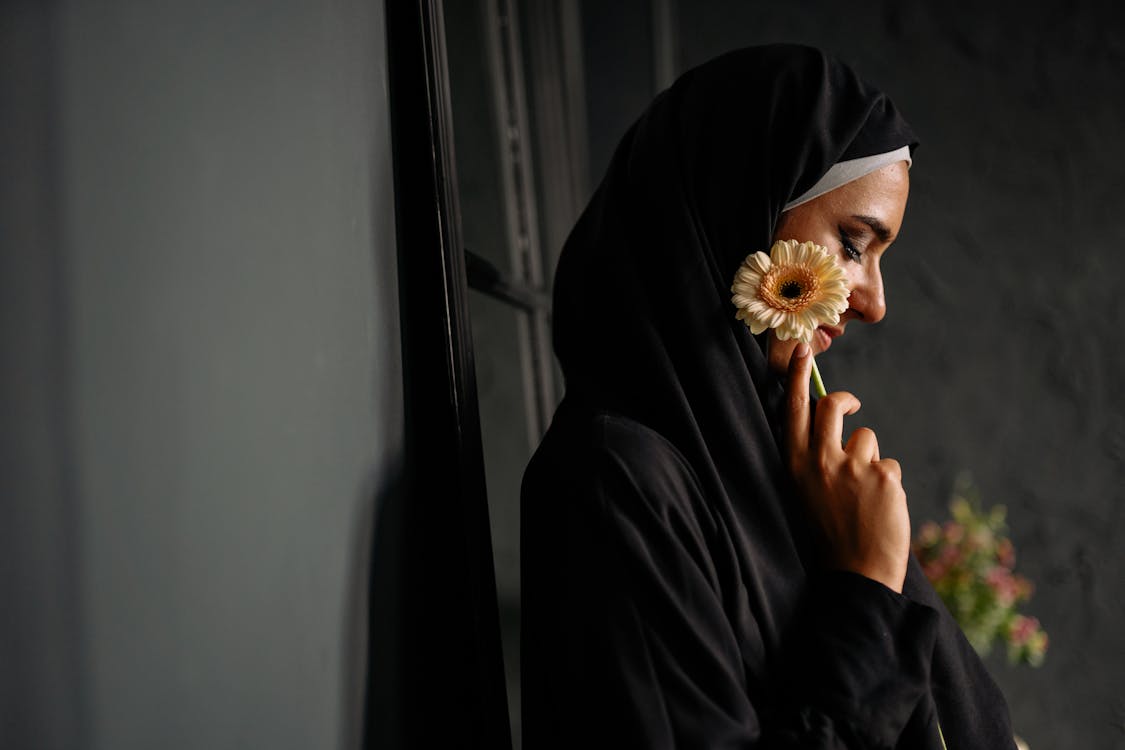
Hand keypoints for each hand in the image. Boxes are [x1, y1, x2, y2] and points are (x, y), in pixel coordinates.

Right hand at [784, 343, 909, 592]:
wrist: (857, 574)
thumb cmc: (831, 533)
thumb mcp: (809, 491)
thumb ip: (816, 457)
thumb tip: (833, 425)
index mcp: (796, 464)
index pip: (794, 410)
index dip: (797, 377)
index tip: (802, 351)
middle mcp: (820, 460)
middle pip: (833, 406)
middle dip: (845, 401)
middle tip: (851, 406)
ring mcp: (852, 466)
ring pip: (867, 439)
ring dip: (871, 460)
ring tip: (865, 496)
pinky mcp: (883, 474)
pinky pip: (888, 464)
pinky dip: (887, 483)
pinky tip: (880, 508)